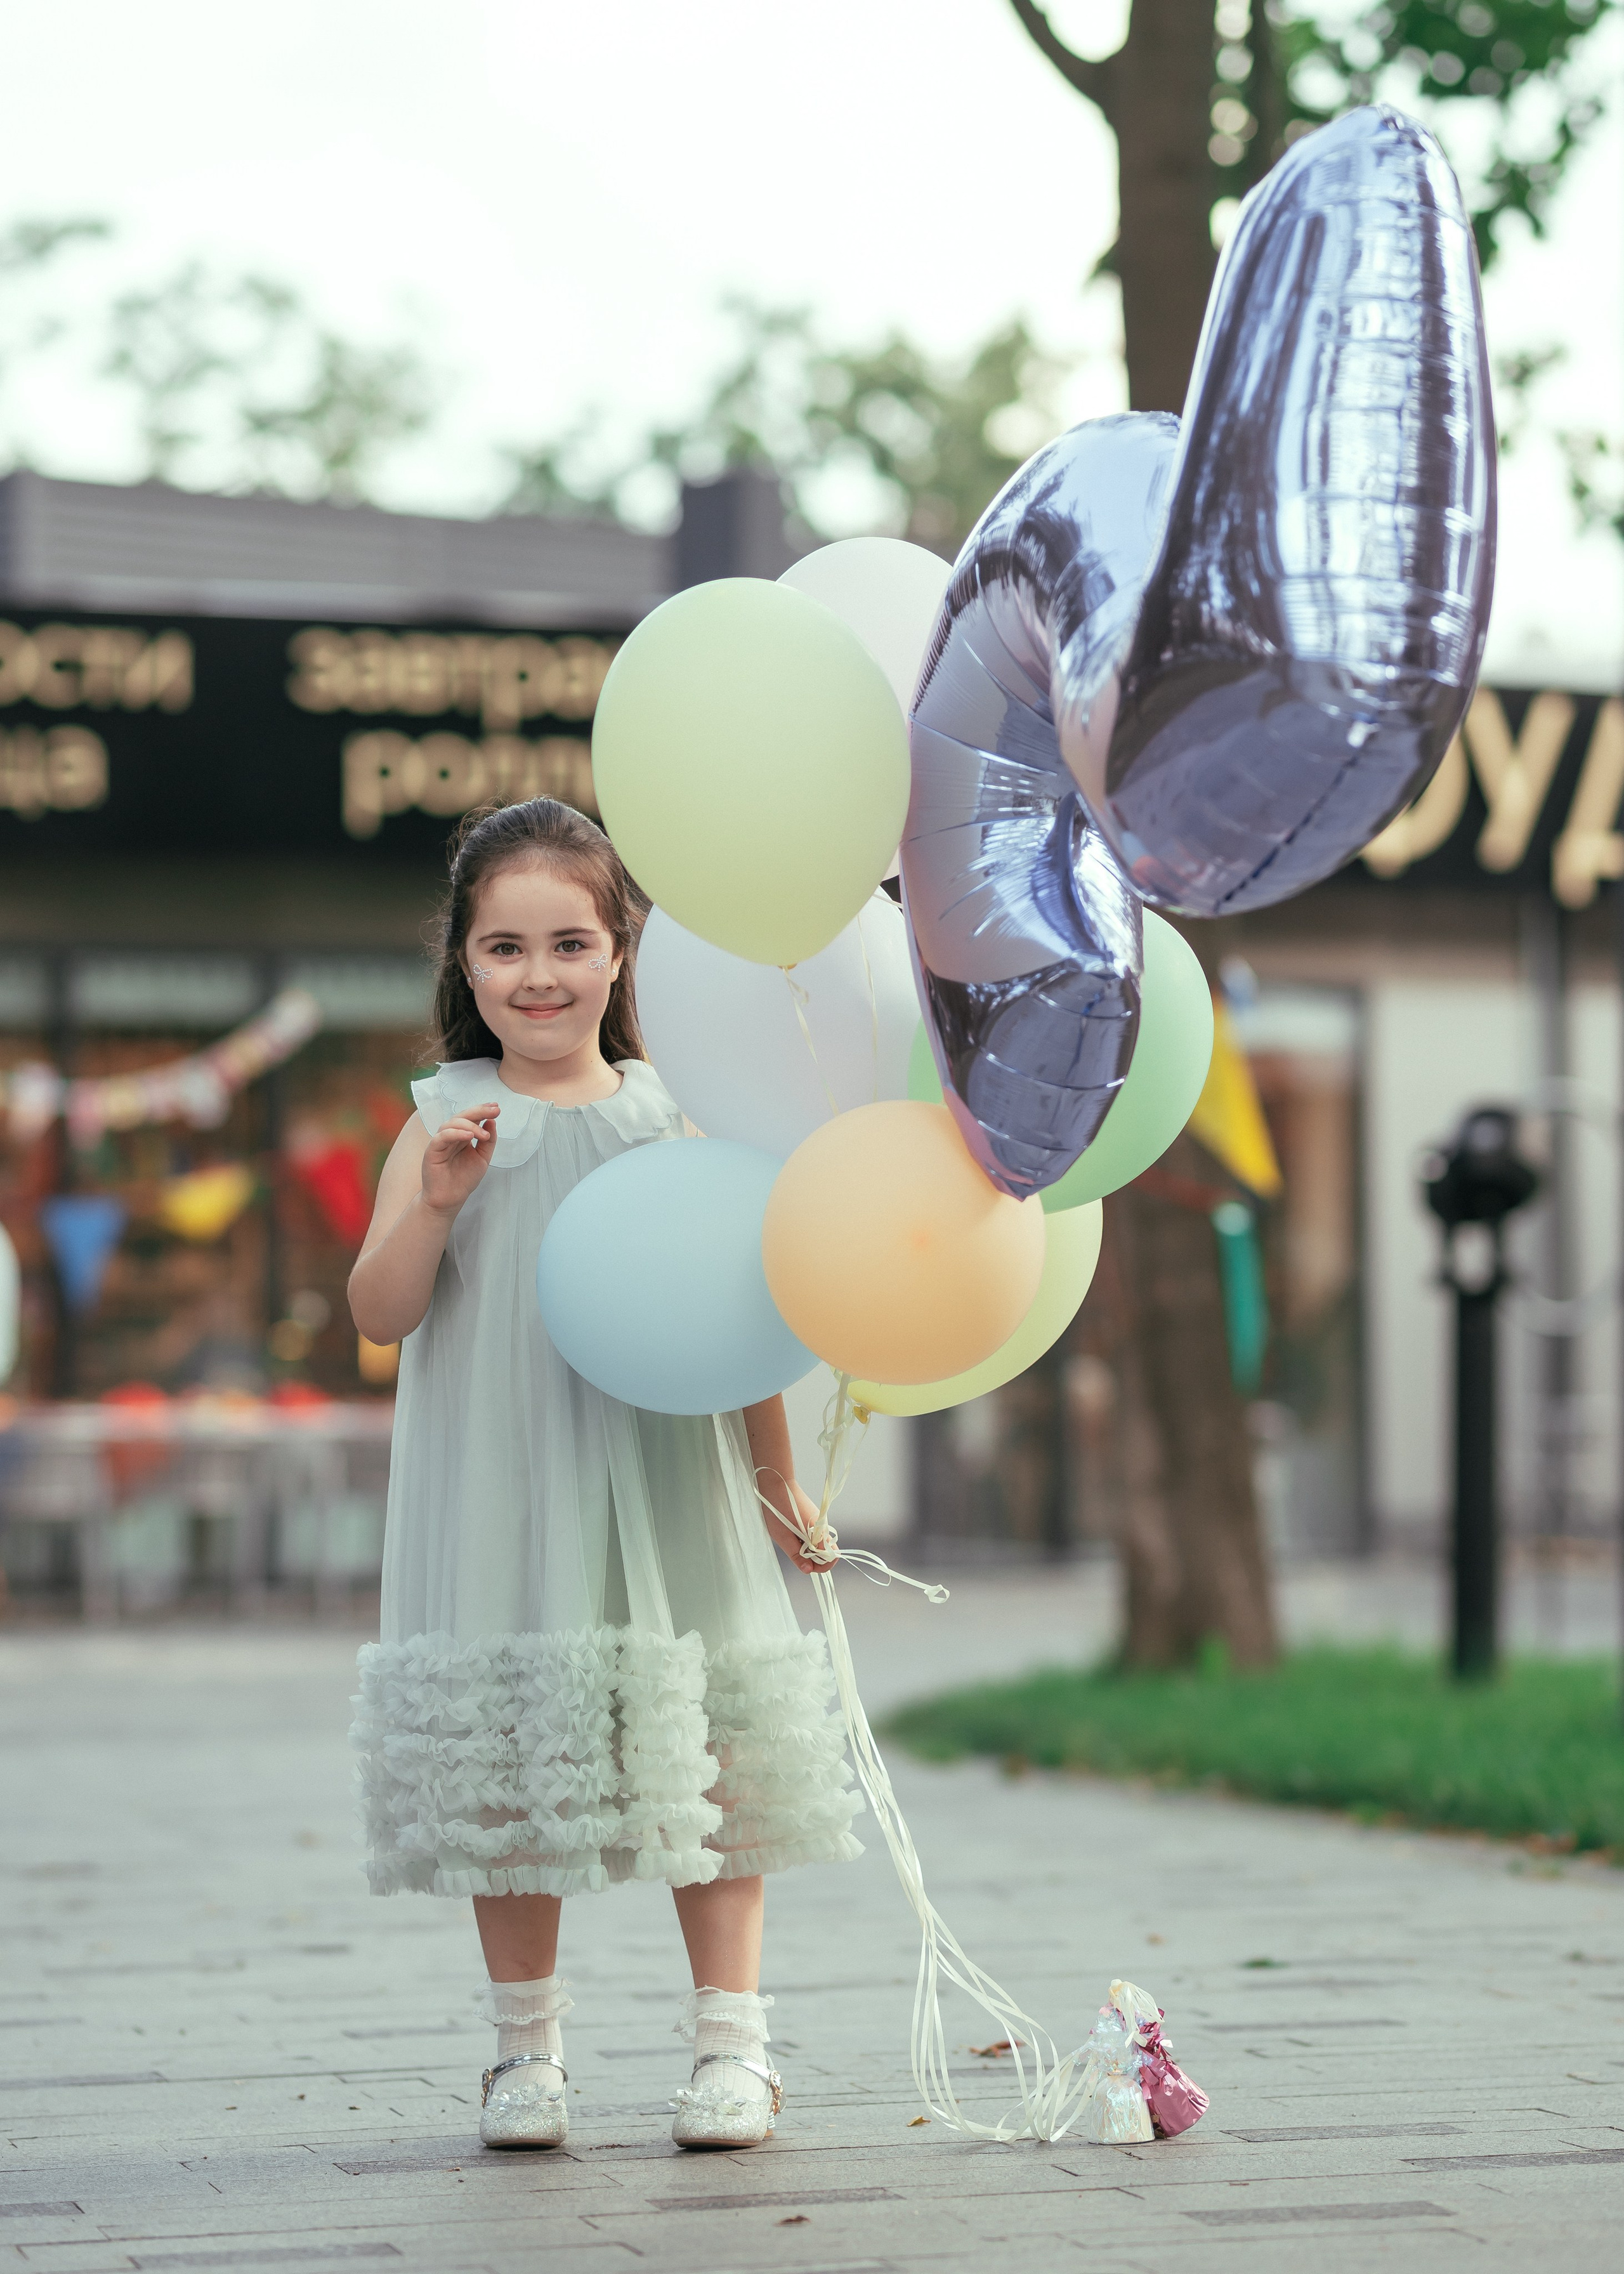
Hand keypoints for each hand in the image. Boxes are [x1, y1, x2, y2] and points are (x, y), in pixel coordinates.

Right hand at [421, 1103, 499, 1217]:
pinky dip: (455, 1133)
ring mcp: (440, 1142)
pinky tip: (469, 1136)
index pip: (471, 1118)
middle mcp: (451, 1136)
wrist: (450, 1200)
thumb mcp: (483, 1159)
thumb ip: (488, 1141)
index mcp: (462, 1136)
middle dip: (479, 1111)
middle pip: (462, 1117)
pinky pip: (441, 1137)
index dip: (483, 1111)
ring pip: (451, 1124)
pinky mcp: (432, 1151)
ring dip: (469, 1125)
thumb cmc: (463, 1180)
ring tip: (483, 1134)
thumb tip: (492, 1121)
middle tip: (494, 1110)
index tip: (497, 1108)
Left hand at [760, 1478, 833, 1575]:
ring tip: (790, 1540)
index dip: (820, 1567)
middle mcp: (823, 1527)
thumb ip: (796, 1555)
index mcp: (818, 1532)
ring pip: (820, 1545)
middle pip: (827, 1553)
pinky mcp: (814, 1519)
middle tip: (794, 1553)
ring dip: (808, 1549)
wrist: (777, 1484)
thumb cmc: (777, 1510)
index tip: (804, 1565)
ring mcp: (819, 1522)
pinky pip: (815, 1536)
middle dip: (813, 1559)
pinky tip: (792, 1533)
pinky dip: (806, 1540)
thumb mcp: (782, 1537)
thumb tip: (808, 1570)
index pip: (831, 1558)